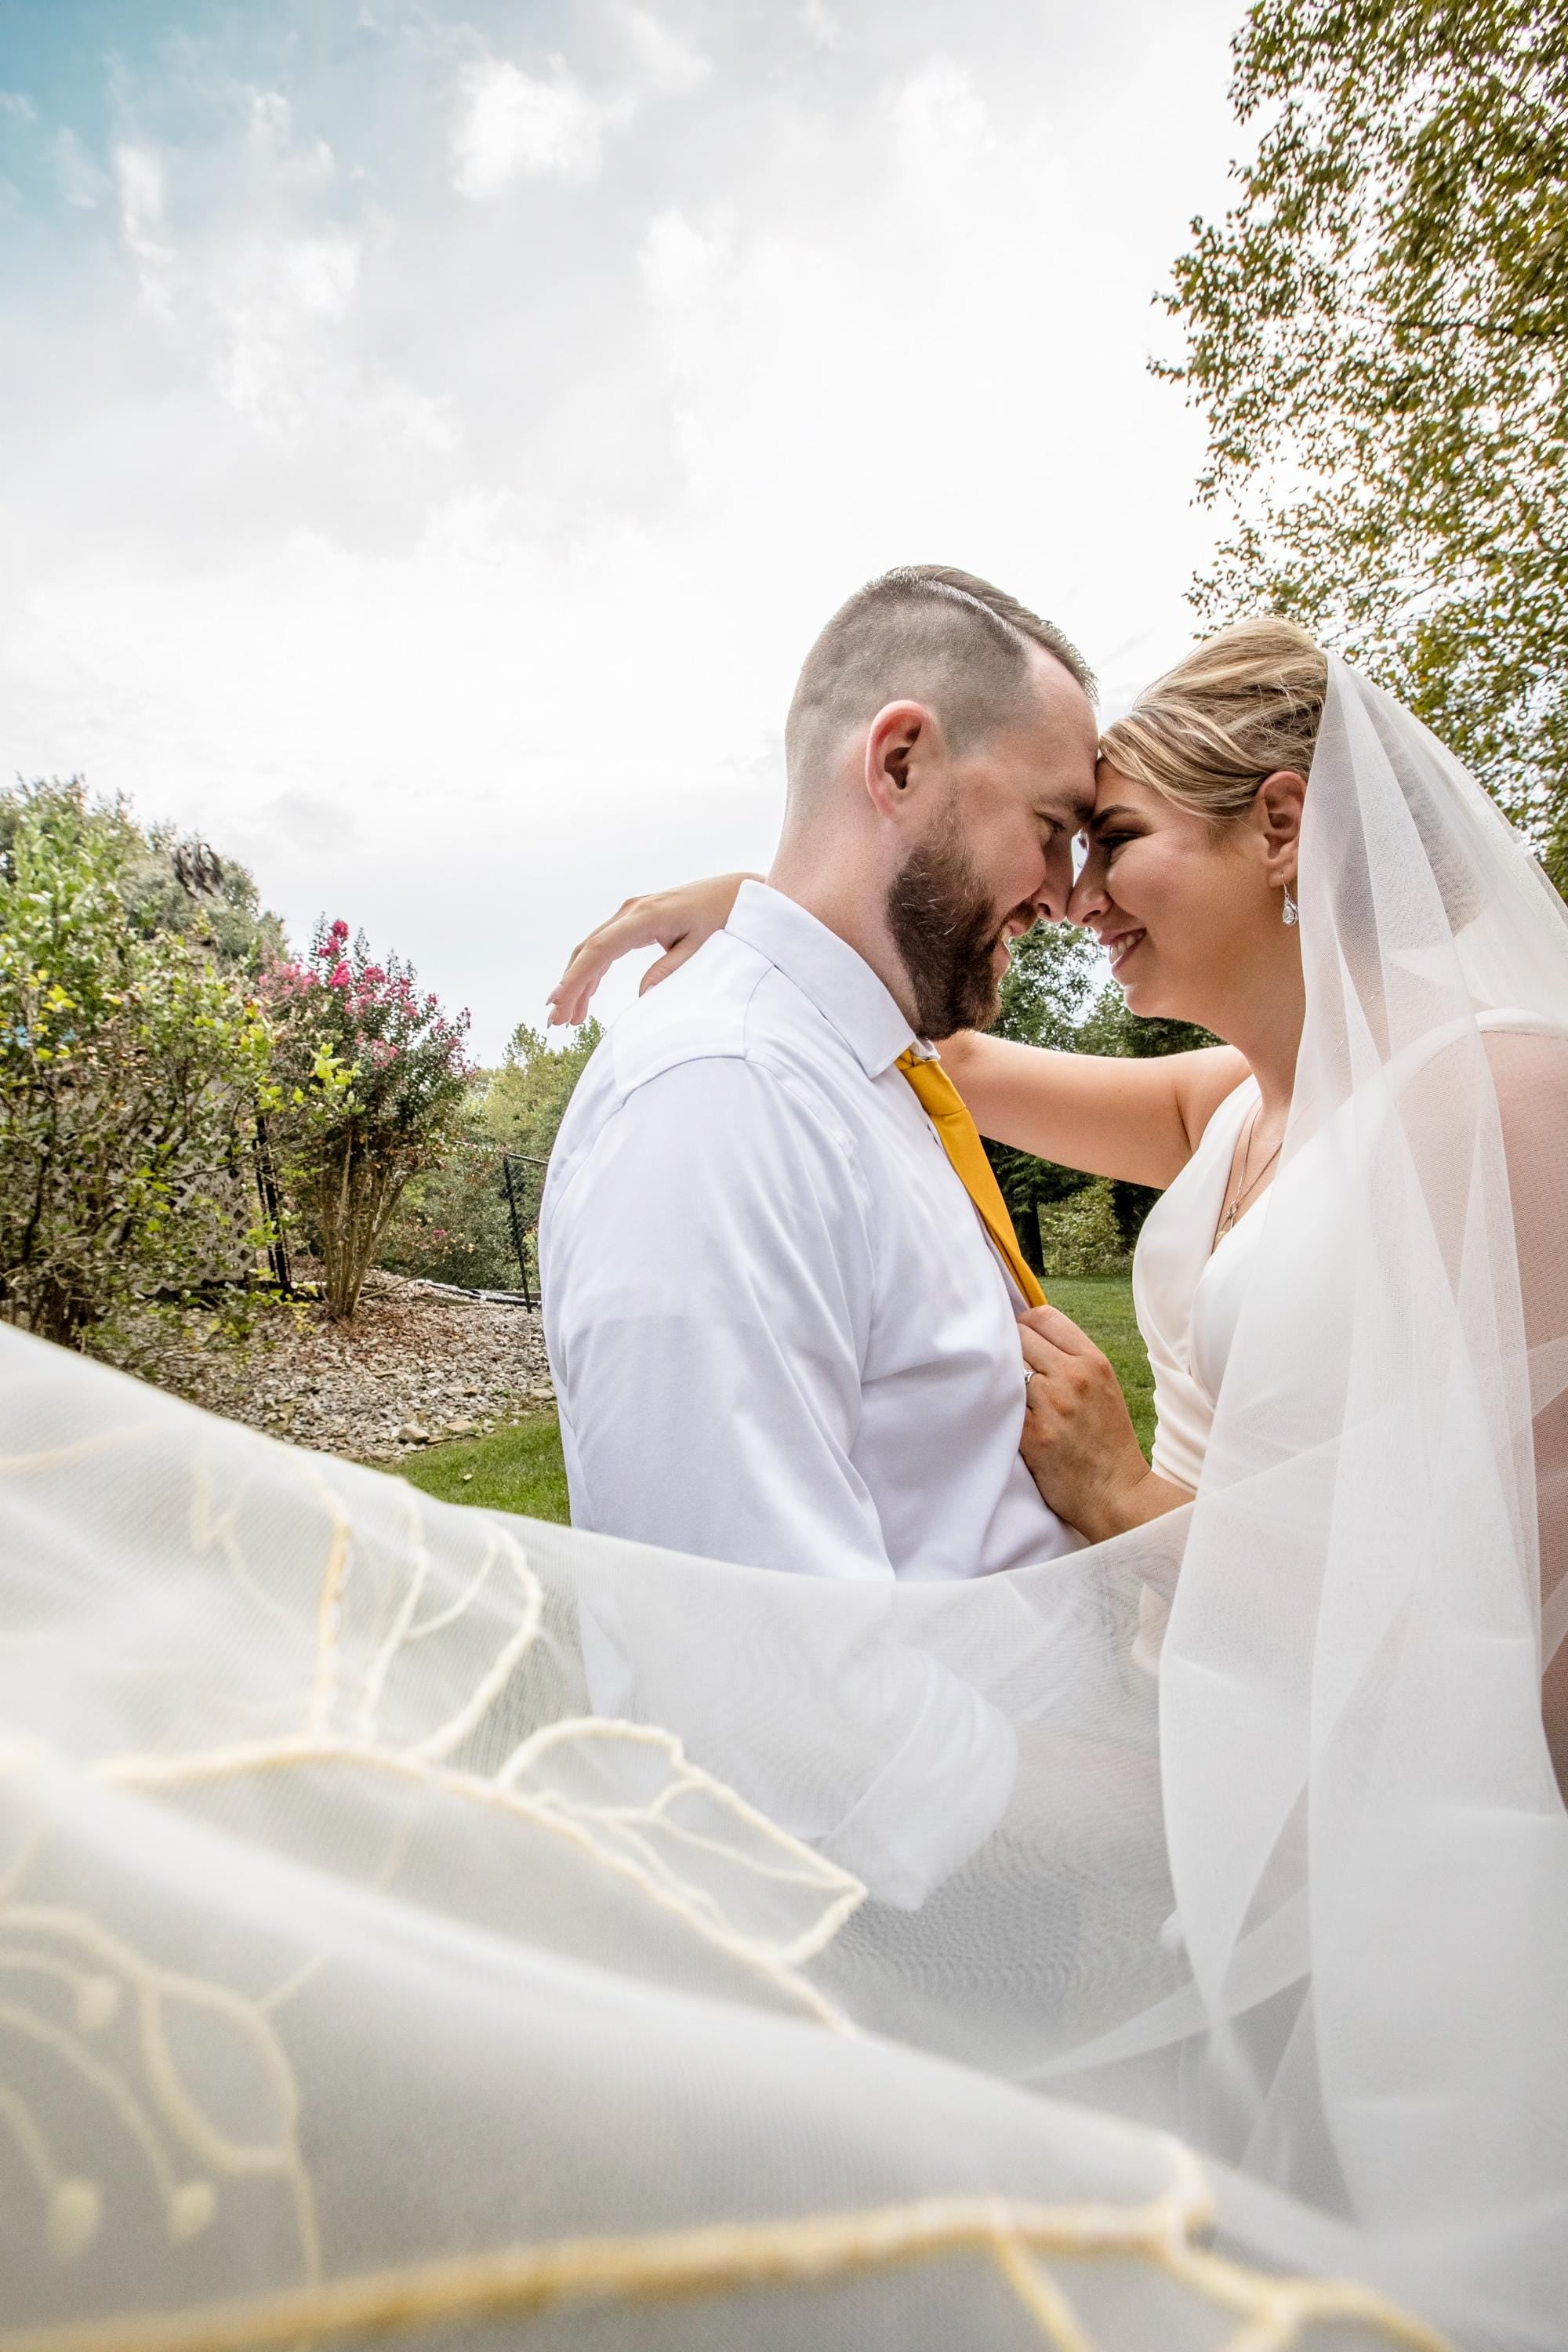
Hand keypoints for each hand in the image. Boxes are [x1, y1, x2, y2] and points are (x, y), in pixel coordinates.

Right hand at [547, 874, 758, 1026]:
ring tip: (568, 1017)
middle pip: (588, 950)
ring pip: (593, 949)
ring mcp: (631, 913)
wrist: (737, 892)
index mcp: (645, 917)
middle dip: (569, 986)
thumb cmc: (725, 919)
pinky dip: (593, 970)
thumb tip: (643, 997)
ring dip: (578, 982)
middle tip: (555, 1021)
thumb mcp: (703, 948)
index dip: (576, 977)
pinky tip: (586, 995)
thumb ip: (672, 970)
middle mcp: (631, 911)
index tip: (559, 1002)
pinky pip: (606, 945)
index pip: (600, 950)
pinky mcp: (636, 919)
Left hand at [1017, 1305, 1184, 1541]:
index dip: (1024, 1325)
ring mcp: (1052, 1405)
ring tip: (1005, 1397)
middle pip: (1018, 1337)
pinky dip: (997, 1408)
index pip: (1043, 1316)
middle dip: (1010, 1351)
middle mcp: (1074, 1377)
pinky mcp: (1033, 1435)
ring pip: (1006, 1369)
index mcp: (1093, 1361)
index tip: (1020, 1343)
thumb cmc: (1106, 1441)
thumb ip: (1071, 1360)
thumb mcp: (1102, 1387)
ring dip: (1001, 1381)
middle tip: (1010, 1374)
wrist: (1116, 1493)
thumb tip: (1028, 1334)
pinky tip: (1002, 1418)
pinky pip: (1001, 1405)